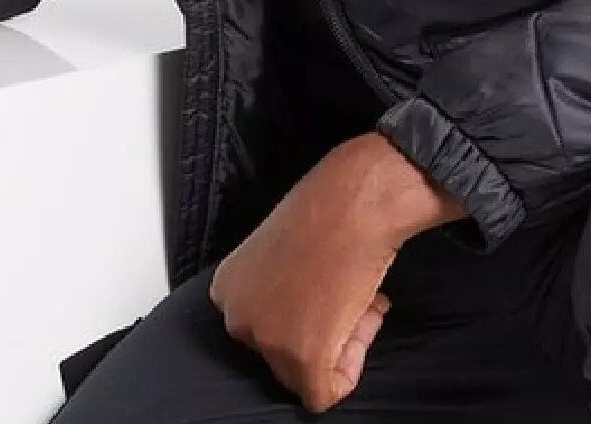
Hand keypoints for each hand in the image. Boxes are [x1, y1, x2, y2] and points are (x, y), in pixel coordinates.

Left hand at [208, 132, 464, 412]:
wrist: (357, 198)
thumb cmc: (330, 207)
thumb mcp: (281, 250)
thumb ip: (278, 288)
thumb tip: (302, 311)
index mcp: (227, 288)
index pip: (267, 328)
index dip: (307, 311)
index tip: (327, 282)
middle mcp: (236, 317)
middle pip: (284, 355)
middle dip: (325, 329)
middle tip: (350, 292)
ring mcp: (267, 340)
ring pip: (308, 374)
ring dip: (343, 341)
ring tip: (361, 295)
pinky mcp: (301, 357)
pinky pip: (325, 393)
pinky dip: (351, 367)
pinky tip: (363, 315)